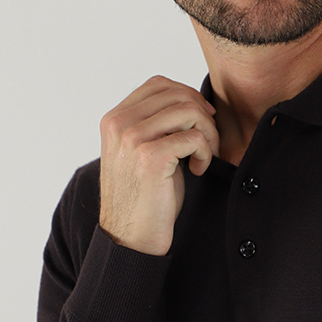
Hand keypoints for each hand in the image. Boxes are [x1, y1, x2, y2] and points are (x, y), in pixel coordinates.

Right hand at [98, 76, 219, 254]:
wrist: (130, 237)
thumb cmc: (144, 197)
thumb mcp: (142, 151)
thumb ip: (155, 124)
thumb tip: (191, 100)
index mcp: (114, 119)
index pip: (159, 84)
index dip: (188, 96)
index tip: (201, 120)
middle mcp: (119, 124)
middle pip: (177, 95)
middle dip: (203, 116)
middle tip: (207, 144)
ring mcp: (132, 138)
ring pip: (189, 111)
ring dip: (207, 133)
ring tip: (204, 156)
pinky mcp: (151, 157)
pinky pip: (195, 137)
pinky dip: (205, 153)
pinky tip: (197, 170)